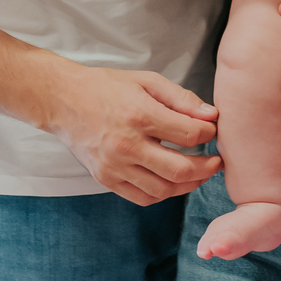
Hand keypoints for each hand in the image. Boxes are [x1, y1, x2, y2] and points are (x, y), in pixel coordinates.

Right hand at [48, 57, 222, 204]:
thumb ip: (181, 98)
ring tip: (199, 172)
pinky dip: (164, 193)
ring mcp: (114, 166)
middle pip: (181, 170)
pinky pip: (143, 198)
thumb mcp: (147, 82)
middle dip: (207, 168)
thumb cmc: (107, 87)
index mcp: (139, 115)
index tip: (213, 130)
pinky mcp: (106, 179)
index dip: (209, 134)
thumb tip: (211, 116)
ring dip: (189, 185)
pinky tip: (173, 181)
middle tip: (217, 161)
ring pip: (164, 190)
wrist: (64, 101)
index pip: (190, 135)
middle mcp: (126, 145)